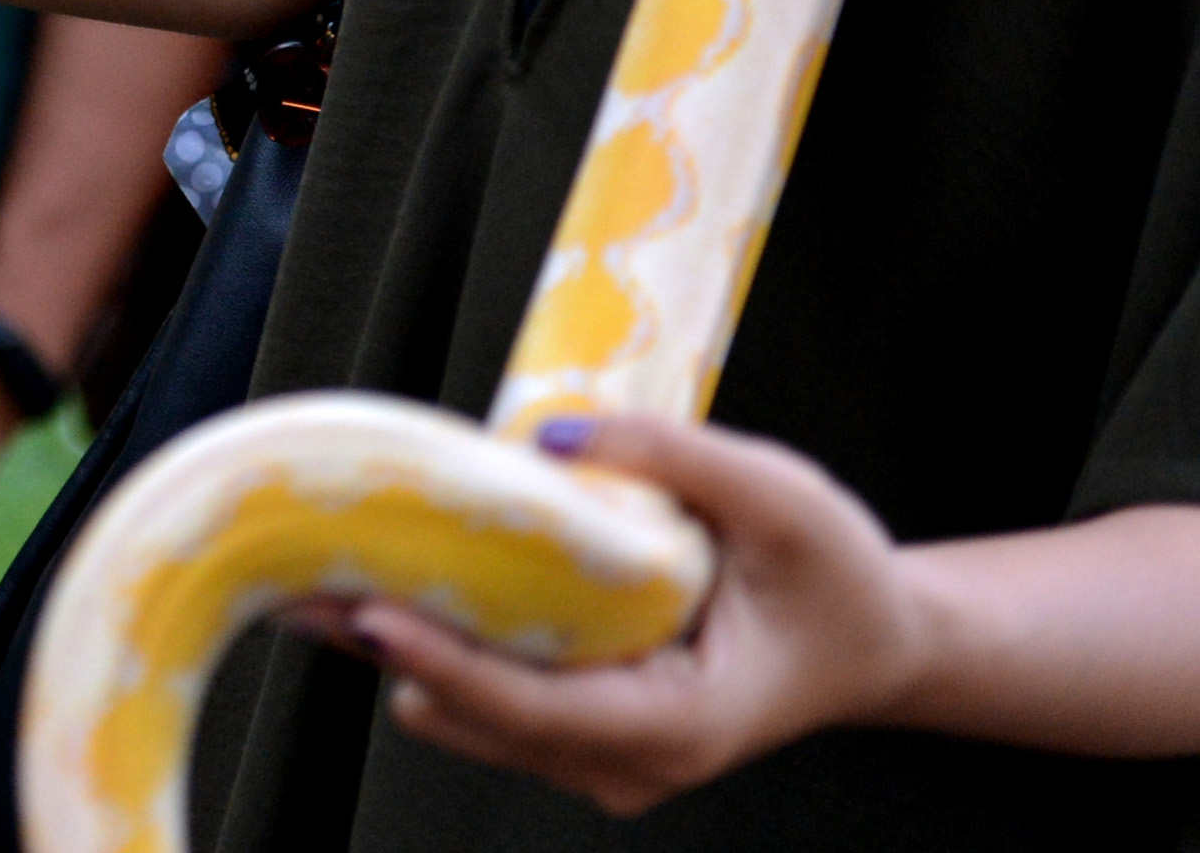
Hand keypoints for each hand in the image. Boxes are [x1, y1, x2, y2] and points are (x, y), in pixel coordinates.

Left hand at [305, 414, 919, 815]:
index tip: (367, 612)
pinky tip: (421, 575)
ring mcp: (597, 759)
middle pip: (471, 716)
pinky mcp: (574, 733)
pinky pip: (480, 697)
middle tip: (324, 556)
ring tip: (365, 554)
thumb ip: (672, 455)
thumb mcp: (781, 496)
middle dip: (401, 643)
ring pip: (460, 714)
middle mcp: (626, 763)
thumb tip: (547, 435)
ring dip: (414, 642)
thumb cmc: (839, 575)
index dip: (443, 662)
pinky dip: (445, 641)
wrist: (875, 641)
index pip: (532, 707)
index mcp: (679, 725)